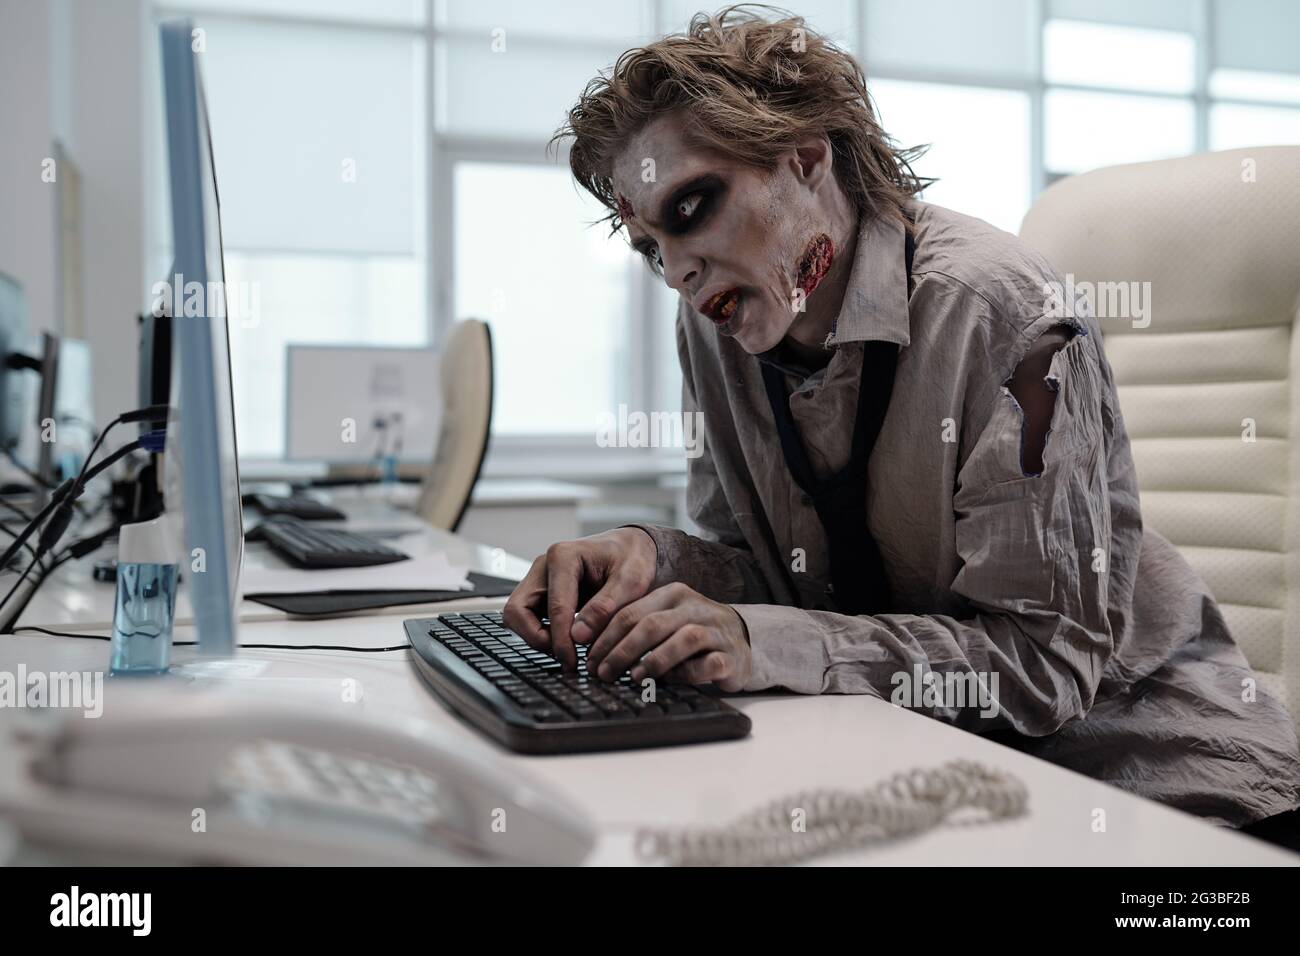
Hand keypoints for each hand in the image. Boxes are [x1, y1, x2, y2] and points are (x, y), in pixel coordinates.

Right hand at [502, 528, 657, 669]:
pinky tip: (567, 641)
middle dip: (535, 637)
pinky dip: (541, 633)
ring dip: (535, 636)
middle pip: (518, 609)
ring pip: (517, 615)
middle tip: (563, 655)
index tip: (572, 661)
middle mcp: (545, 566)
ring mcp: (540, 579)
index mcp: (564, 556)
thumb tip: (578, 636)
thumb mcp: (631, 580)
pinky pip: (529, 617)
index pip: (555, 607)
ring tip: (566, 649)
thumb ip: (605, 607)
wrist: (634, 548)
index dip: (561, 640)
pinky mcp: (542, 593)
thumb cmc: (633, 558)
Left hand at [584, 582, 751, 691]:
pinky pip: (708, 664)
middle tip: (603, 673)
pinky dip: (686, 673)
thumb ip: (636, 630)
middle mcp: (695, 607)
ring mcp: (716, 630)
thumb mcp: (665, 622)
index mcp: (673, 595)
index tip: (589, 659)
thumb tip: (595, 654)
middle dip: (622, 651)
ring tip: (634, 677)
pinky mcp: (731, 656)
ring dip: (654, 660)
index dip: (606, 637)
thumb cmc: (692, 635)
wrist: (742, 641)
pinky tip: (669, 682)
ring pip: (683, 639)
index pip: (631, 612)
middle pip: (652, 625)